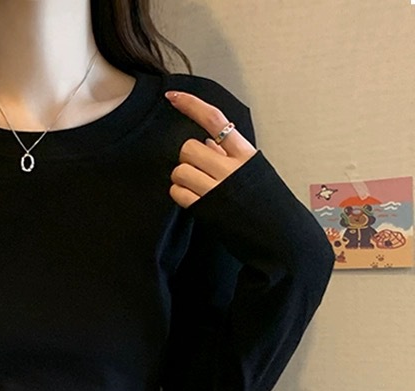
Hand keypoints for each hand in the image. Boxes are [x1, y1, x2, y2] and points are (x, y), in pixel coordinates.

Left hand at [165, 90, 257, 208]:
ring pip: (180, 170)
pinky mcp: (205, 209)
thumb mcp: (253, 169)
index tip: (172, 97)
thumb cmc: (266, 201)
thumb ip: (229, 153)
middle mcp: (230, 169)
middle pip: (189, 148)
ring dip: (181, 176)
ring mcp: (216, 189)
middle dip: (188, 157)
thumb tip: (206, 142)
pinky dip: (179, 193)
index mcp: (245, 154)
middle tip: (198, 167)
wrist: (278, 234)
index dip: (191, 105)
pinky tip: (191, 196)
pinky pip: (178, 193)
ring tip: (195, 184)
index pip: (214, 120)